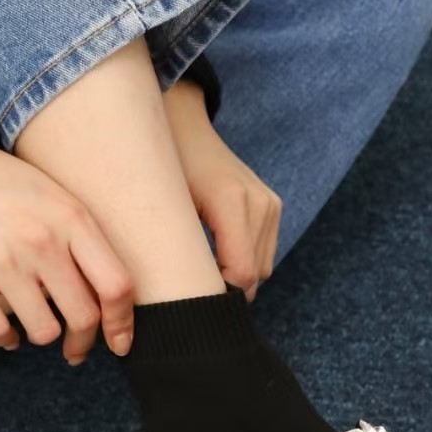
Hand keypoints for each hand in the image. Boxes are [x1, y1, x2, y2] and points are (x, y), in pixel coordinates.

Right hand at [0, 143, 134, 362]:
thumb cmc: (11, 190)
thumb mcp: (58, 202)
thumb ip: (85, 245)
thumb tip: (109, 305)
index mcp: (71, 219)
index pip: (115, 285)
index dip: (122, 323)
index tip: (119, 342)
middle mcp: (39, 240)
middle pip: (82, 317)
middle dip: (83, 342)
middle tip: (75, 347)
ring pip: (43, 332)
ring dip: (43, 335)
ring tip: (37, 326)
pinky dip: (7, 340)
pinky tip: (9, 334)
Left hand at [164, 81, 280, 299]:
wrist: (183, 126)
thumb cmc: (162, 170)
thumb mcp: (159, 210)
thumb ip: (173, 253)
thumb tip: (175, 305)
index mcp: (230, 200)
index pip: (242, 273)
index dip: (217, 297)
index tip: (189, 305)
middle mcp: (258, 201)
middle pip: (254, 276)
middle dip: (225, 290)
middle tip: (189, 291)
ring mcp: (269, 202)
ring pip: (262, 269)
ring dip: (235, 277)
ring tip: (199, 270)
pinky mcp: (272, 205)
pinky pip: (264, 254)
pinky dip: (243, 261)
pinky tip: (214, 255)